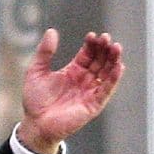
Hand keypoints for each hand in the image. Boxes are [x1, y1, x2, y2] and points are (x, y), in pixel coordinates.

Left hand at [18, 28, 124, 153]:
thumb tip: (51, 31)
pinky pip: (106, 90)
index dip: (91, 45)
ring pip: (106, 73)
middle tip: (107, 38)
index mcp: (73, 71)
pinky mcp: (93, 104)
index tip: (93, 35)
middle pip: (99, 61)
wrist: (35, 123)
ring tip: (116, 47)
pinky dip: (113, 78)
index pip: (87, 54)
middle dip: (104, 49)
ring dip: (113, 60)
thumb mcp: (36, 70)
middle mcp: (84, 80)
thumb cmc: (35, 99)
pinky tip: (119, 66)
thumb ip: (44, 52)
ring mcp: (90, 92)